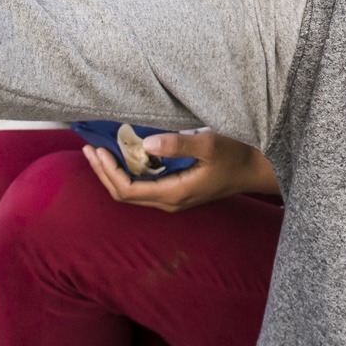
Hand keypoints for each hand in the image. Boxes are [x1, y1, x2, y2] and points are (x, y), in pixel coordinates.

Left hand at [79, 129, 279, 212]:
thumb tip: (145, 145)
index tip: (97, 150)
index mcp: (174, 193)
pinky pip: (144, 186)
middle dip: (103, 173)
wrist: (255, 170)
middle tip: (89, 149)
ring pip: (132, 191)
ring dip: (113, 173)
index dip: (108, 172)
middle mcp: (169, 201)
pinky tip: (124, 155)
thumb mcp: (209, 144)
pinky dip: (128, 172)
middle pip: (124, 194)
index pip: (128, 190)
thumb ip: (178, 144)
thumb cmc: (236, 155)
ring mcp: (173, 198)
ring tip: (99, 151)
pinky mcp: (176, 191)